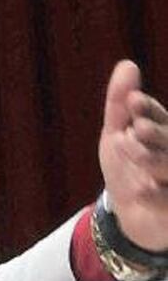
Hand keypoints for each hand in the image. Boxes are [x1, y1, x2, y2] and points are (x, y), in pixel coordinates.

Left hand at [98, 60, 167, 251]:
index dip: (148, 110)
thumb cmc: (127, 170)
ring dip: (150, 158)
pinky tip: (142, 190)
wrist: (128, 216)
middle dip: (155, 132)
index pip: (158, 117)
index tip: (134, 101)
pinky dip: (156, 196)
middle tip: (137, 128)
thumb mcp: (116, 135)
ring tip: (128, 150)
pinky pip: (167, 201)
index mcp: (162, 135)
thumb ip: (120, 104)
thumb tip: (128, 64)